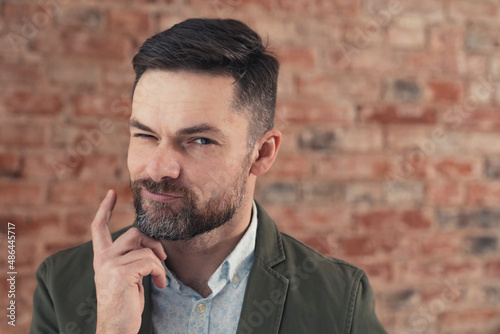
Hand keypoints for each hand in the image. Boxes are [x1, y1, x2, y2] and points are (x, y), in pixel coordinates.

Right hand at [91, 190, 166, 333]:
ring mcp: (110, 265)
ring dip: (159, 262)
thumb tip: (152, 244)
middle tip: (162, 258)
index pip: (99, 228)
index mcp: (102, 258)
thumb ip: (131, 257)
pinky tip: (160, 284)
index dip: (105, 209)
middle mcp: (103, 259)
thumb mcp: (127, 276)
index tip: (111, 193)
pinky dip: (160, 272)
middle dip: (153, 243)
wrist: (117, 328)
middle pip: (134, 232)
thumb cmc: (125, 304)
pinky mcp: (121, 273)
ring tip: (160, 277)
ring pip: (145, 248)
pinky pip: (151, 261)